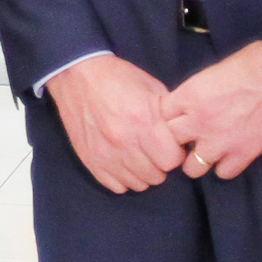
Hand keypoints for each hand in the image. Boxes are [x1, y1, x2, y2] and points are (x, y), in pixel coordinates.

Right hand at [50, 53, 192, 193]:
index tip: (170, 145)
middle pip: (156, 176)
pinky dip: (123, 177)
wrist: (77, 75)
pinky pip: (116, 186)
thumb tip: (184, 134)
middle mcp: (124, 143)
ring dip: (143, 172)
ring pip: (138, 184)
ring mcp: (105, 155)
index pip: (171, 161)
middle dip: (160, 164)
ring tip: (139, 155)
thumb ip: (168, 114)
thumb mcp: (151, 87)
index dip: (174, 153)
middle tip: (154, 150)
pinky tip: (124, 161)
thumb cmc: (118, 78)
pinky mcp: (91, 161)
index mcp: (143, 122)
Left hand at [160, 42, 261, 180]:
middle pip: (170, 144)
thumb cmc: (251, 63)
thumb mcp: (210, 72)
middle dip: (179, 141)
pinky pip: (222, 173)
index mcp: (188, 97)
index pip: (160, 118)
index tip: (178, 119)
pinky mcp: (243, 153)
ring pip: (191, 168)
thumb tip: (185, 108)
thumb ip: (193, 94)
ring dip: (198, 160)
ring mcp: (220, 141)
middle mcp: (199, 122)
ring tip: (209, 150)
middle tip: (190, 138)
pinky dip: (225, 166)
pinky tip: (231, 154)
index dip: (169, 119)